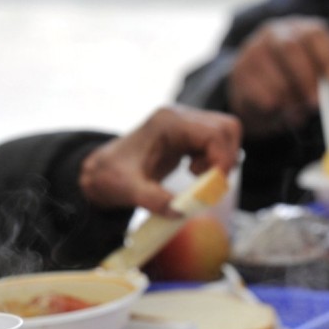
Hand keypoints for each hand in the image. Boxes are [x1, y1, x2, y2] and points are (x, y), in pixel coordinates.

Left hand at [79, 105, 241, 216]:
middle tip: (207, 180)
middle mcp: (180, 117)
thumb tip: (180, 212)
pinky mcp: (187, 135)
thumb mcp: (128, 190)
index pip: (213, 132)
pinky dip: (214, 159)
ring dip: (221, 158)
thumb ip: (153, 199)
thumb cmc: (110, 176)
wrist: (101, 171)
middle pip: (226, 127)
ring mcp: (185, 124)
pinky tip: (194, 171)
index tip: (213, 184)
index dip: (222, 158)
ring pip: (225, 133)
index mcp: (167, 123)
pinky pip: (216, 141)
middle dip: (225, 158)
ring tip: (197, 175)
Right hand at [227, 16, 328, 136]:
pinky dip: (275, 109)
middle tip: (316, 102)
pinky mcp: (239, 76)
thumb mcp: (319, 72)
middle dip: (307, 78)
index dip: (327, 56)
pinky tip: (276, 108)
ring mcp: (252, 52)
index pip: (313, 33)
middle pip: (290, 48)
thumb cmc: (296, 82)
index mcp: (298, 29)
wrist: (259, 96)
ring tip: (294, 106)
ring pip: (275, 77)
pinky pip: (262, 96)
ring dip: (291, 100)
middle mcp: (273, 34)